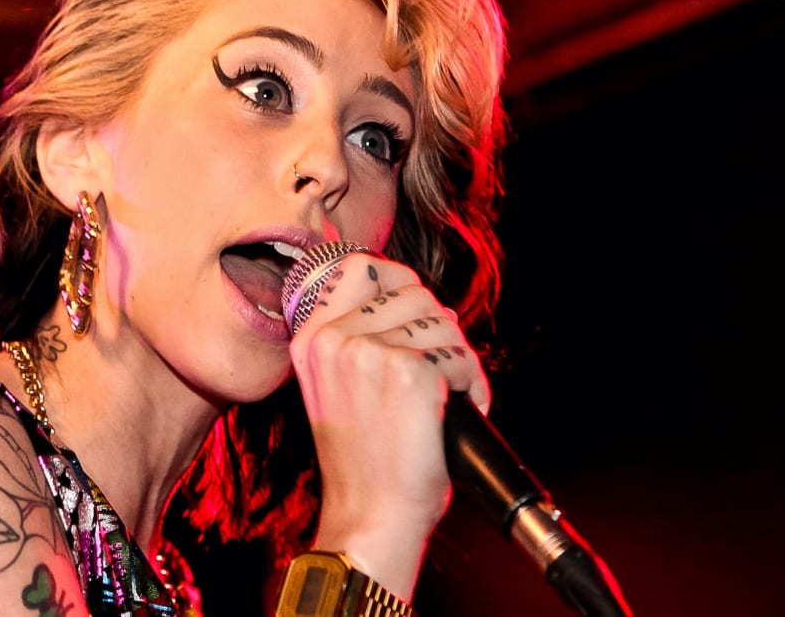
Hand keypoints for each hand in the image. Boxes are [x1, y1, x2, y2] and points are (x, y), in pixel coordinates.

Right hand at [288, 250, 491, 600]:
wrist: (371, 516)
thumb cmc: (364, 463)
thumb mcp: (335, 389)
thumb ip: (354, 339)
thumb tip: (409, 298)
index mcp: (311, 340)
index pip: (361, 267)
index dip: (399, 281)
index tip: (413, 309)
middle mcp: (335, 339)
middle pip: (413, 291)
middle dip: (437, 329)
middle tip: (437, 372)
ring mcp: (370, 352)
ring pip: (442, 321)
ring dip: (457, 359)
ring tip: (447, 398)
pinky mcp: (410, 371)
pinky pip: (460, 355)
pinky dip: (472, 384)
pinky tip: (456, 412)